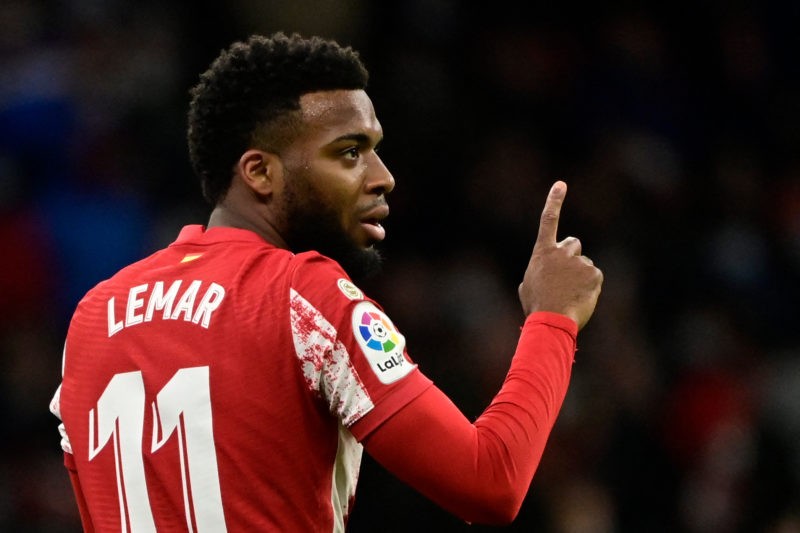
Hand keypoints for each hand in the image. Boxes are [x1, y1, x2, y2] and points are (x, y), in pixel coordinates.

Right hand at [518, 181, 602, 329]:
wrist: (551, 320)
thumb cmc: (536, 306)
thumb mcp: (527, 286)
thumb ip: (538, 271)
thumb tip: (545, 273)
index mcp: (542, 253)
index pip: (548, 221)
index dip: (554, 201)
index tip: (561, 184)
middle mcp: (561, 252)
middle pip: (573, 243)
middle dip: (572, 256)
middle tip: (566, 277)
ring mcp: (579, 262)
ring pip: (584, 263)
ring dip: (580, 275)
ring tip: (569, 294)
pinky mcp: (594, 273)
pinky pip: (595, 277)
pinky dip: (590, 287)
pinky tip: (580, 298)